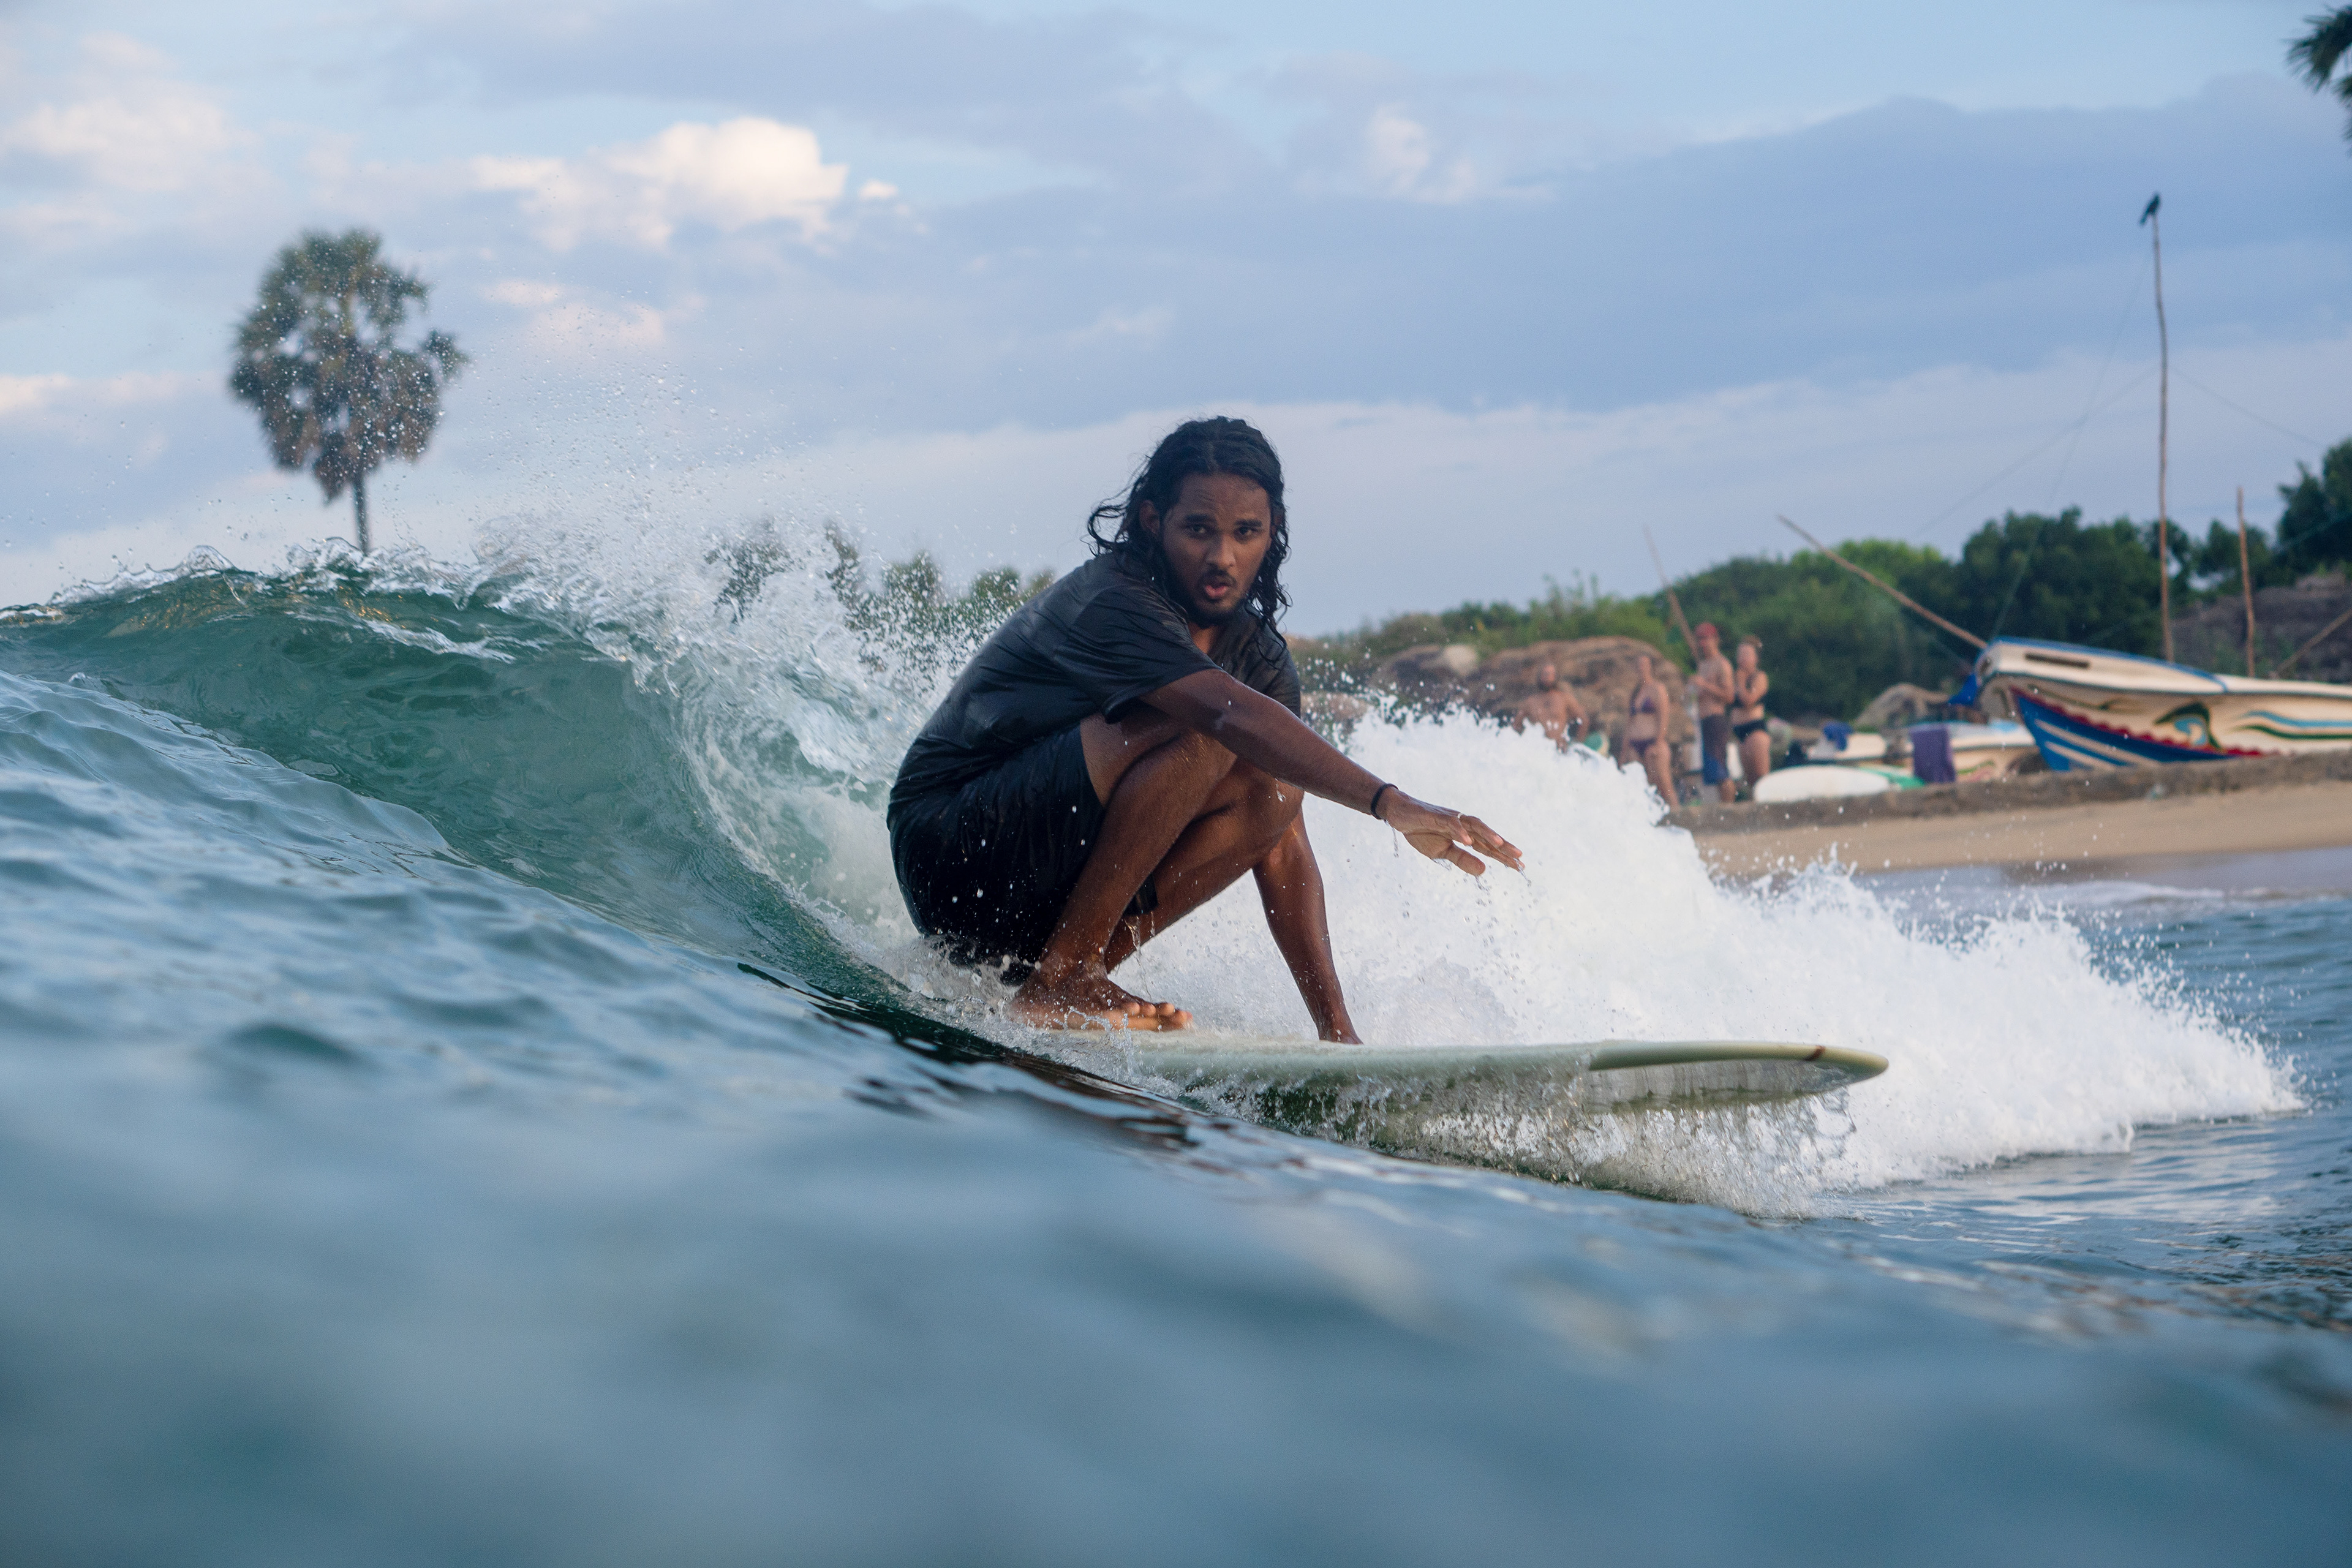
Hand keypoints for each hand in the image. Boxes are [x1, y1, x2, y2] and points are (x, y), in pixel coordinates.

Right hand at [1379, 792, 1522, 875]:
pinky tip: (1468, 840)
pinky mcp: (1436, 816)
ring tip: (1500, 844)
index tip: (1519, 867)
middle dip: (1503, 846)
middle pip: (1486, 835)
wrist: (1400, 815)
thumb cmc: (1422, 832)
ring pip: (1474, 825)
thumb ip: (1462, 860)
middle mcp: (1463, 825)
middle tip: (1519, 857)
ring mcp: (1451, 819)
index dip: (1503, 856)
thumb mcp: (1442, 852)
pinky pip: (1451, 823)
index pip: (1487, 847)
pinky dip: (1460, 831)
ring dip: (1487, 834)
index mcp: (1465, 835)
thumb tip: (1484, 872)